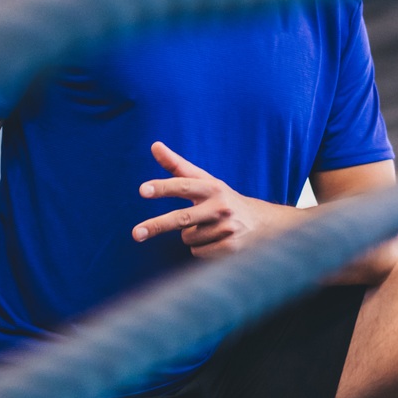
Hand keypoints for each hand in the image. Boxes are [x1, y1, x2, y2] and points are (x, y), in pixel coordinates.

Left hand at [132, 141, 293, 258]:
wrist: (262, 223)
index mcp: (212, 187)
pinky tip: (216, 241)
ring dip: (192, 236)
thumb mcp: (204, 180)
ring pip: (188, 238)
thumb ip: (177, 166)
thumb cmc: (222, 199)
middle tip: (135, 233)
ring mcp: (227, 227)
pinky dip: (201, 249)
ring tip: (209, 229)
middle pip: (181, 218)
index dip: (163, 187)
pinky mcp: (230, 247)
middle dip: (156, 226)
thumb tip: (154, 144)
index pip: (183, 185)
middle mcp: (220, 206)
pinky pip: (197, 252)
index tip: (142, 190)